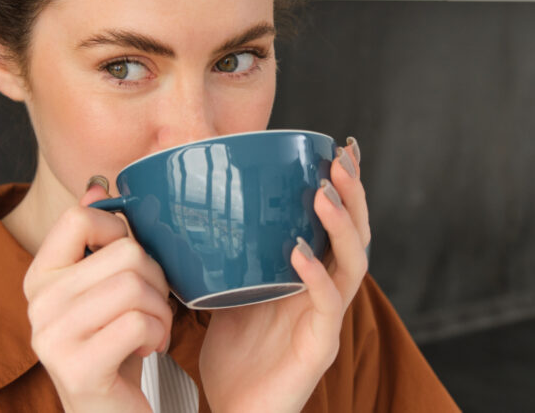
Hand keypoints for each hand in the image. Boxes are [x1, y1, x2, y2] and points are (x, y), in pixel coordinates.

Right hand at [23, 183, 173, 412]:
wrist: (110, 412)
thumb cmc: (114, 345)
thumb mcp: (103, 288)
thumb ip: (96, 240)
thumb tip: (97, 186)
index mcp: (40, 276)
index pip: (78, 218)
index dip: (119, 230)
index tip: (130, 260)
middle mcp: (36, 304)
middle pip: (124, 252)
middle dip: (156, 279)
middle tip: (152, 306)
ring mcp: (52, 337)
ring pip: (135, 286)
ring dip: (161, 311)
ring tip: (152, 329)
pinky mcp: (77, 369)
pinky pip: (139, 323)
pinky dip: (159, 335)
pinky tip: (148, 349)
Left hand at [199, 139, 369, 412]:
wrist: (231, 410)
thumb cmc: (230, 352)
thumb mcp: (223, 287)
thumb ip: (218, 252)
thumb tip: (178, 204)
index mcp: (310, 275)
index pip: (336, 224)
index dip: (344, 188)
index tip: (338, 147)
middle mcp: (326, 293)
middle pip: (356, 236)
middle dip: (352, 195)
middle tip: (339, 160)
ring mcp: (327, 320)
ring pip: (354, 265)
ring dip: (341, 226)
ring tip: (324, 194)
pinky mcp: (319, 348)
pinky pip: (328, 306)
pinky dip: (317, 276)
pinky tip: (300, 253)